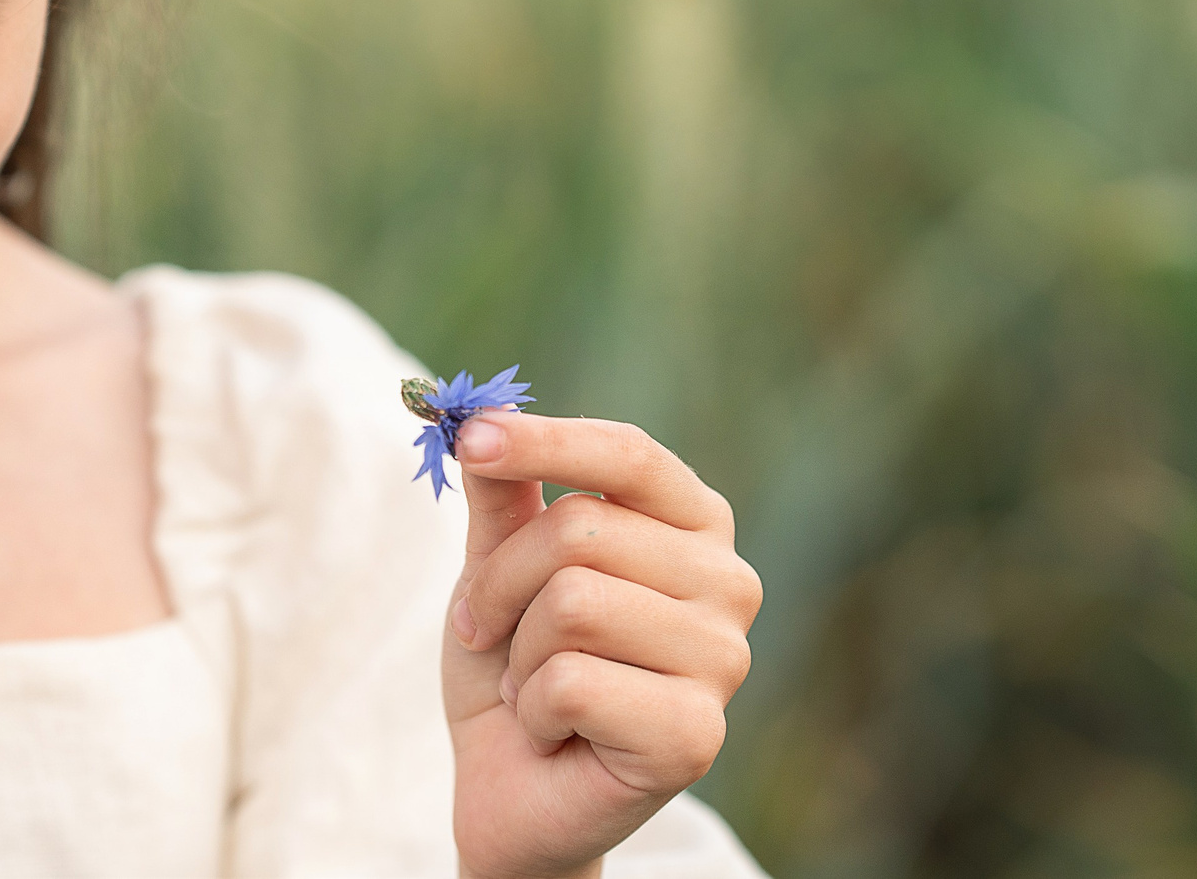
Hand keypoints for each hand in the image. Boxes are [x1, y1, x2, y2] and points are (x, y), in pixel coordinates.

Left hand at [440, 413, 762, 878]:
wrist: (510, 787)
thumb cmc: (514, 662)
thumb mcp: (497, 564)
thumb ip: (502, 493)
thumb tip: (477, 410)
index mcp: (694, 524)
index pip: (628, 453)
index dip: (545, 438)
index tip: (468, 437)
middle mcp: (728, 582)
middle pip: (581, 527)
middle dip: (501, 579)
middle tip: (485, 626)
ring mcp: (723, 661)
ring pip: (572, 602)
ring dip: (517, 650)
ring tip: (533, 682)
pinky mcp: (696, 734)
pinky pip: (572, 682)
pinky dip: (532, 706)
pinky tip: (555, 729)